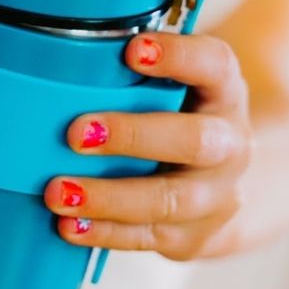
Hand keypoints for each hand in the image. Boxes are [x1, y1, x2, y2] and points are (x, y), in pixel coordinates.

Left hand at [44, 32, 253, 259]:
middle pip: (194, 140)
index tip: (133, 50)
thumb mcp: (177, 87)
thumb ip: (136, 75)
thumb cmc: (179, 119)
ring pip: (169, 200)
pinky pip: (149, 237)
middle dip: (133, 136)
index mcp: (225, 92)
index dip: (180, 56)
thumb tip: (59, 62)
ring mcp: (217, 195)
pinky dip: (105, 232)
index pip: (215, 64)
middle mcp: (230, 144)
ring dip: (108, 197)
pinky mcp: (194, 235)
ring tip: (58, 192)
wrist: (223, 187)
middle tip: (77, 134)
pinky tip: (68, 225)